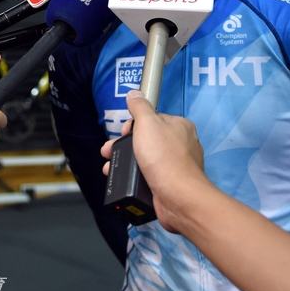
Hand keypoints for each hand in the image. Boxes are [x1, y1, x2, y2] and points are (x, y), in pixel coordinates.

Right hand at [100, 91, 204, 232]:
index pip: (153, 119)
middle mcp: (182, 144)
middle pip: (147, 139)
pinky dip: (134, 177)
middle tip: (107, 152)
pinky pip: (149, 176)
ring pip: (145, 158)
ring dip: (124, 162)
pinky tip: (121, 180)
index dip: (133, 125)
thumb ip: (139, 107)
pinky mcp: (171, 184)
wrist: (178, 197)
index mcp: (180, 126)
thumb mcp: (147, 124)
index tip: (123, 133)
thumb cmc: (163, 156)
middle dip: (124, 145)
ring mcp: (177, 166)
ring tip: (107, 168)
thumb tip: (134, 93)